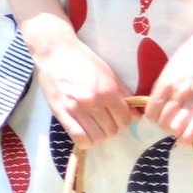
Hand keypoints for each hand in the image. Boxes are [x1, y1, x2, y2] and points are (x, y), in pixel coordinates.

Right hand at [29, 25, 134, 147]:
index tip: (116, 115)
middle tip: (102, 118)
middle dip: (110, 126)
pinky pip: (79, 138)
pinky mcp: (61, 113)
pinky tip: (83, 132)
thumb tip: (136, 115)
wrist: (55, 52)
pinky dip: (85, 140)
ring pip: (98, 138)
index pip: (125, 120)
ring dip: (98, 134)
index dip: (122, 120)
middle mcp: (94, 101)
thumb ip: (124, 94)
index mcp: (108, 90)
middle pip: (112, 131)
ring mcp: (77, 108)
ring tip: (92, 124)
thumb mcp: (108, 73)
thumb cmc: (83, 60)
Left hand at [144, 29, 192, 143]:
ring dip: (176, 131)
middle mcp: (178, 92)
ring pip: (178, 127)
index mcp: (166, 81)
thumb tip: (158, 100)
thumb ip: (164, 83)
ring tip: (180, 128)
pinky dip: (189, 136)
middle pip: (163, 121)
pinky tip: (185, 140)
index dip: (153, 117)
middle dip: (164, 125)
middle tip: (171, 122)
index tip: (158, 116)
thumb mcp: (172, 65)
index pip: (151, 110)